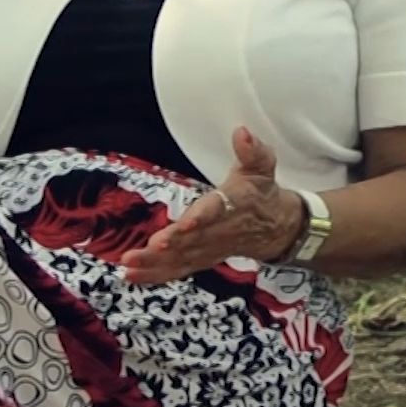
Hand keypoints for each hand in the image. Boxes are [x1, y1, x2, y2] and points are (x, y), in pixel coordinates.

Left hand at [121, 127, 304, 284]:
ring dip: (156, 262)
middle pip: (195, 239)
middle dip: (172, 244)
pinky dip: (155, 274)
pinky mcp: (200, 259)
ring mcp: (210, 248)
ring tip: (130, 264)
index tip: (187, 223)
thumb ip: (252, 150)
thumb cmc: (260, 191)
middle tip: (151, 247)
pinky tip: (132, 275)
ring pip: (182, 257)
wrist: (275, 226)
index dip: (203, 217)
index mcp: (235, 204)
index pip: (218, 210)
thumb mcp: (261, 166)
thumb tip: (242, 132)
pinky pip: (178, 269)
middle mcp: (220, 230)